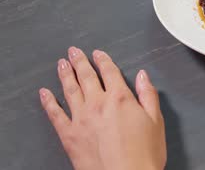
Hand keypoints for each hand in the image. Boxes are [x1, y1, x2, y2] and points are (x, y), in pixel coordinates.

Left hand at [39, 47, 165, 169]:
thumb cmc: (144, 156)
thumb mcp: (156, 121)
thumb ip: (148, 95)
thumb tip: (143, 76)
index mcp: (121, 98)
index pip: (110, 72)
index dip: (103, 61)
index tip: (98, 54)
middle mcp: (98, 104)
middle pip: (87, 77)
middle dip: (80, 62)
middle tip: (74, 52)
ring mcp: (81, 119)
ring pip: (70, 90)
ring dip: (65, 74)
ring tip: (62, 64)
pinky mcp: (69, 135)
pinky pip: (55, 114)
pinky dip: (49, 102)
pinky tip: (45, 93)